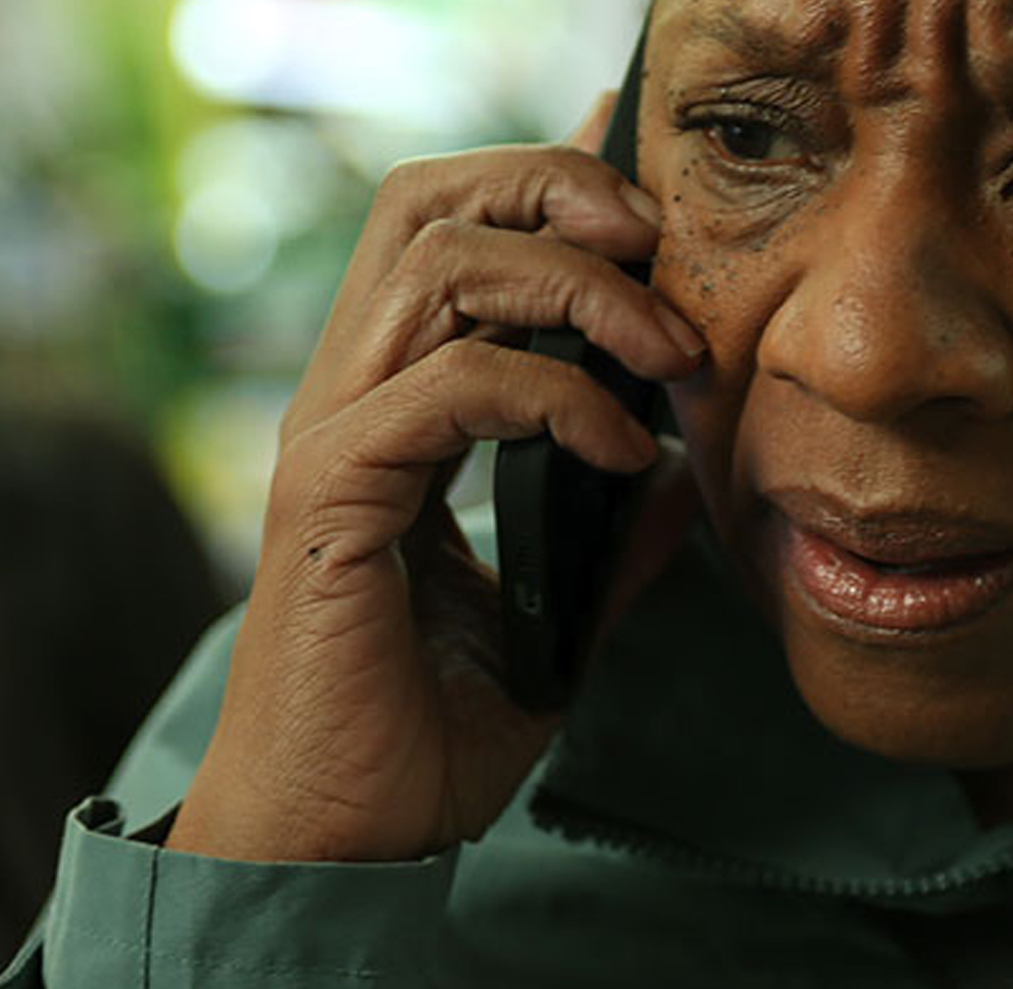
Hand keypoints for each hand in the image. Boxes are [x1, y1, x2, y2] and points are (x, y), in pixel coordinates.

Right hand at [167, 91, 704, 862]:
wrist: (343, 837)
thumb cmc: (426, 727)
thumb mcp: (553, 612)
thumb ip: (608, 533)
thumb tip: (677, 474)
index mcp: (395, 398)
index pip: (451, 227)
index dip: (547, 175)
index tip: (649, 179)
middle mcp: (352, 391)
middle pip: (432, 200)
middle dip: (558, 185)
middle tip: (661, 243)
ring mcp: (335, 433)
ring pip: (442, 261)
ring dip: (581, 284)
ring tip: (669, 355)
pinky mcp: (334, 491)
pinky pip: (456, 382)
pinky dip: (558, 393)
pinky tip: (620, 445)